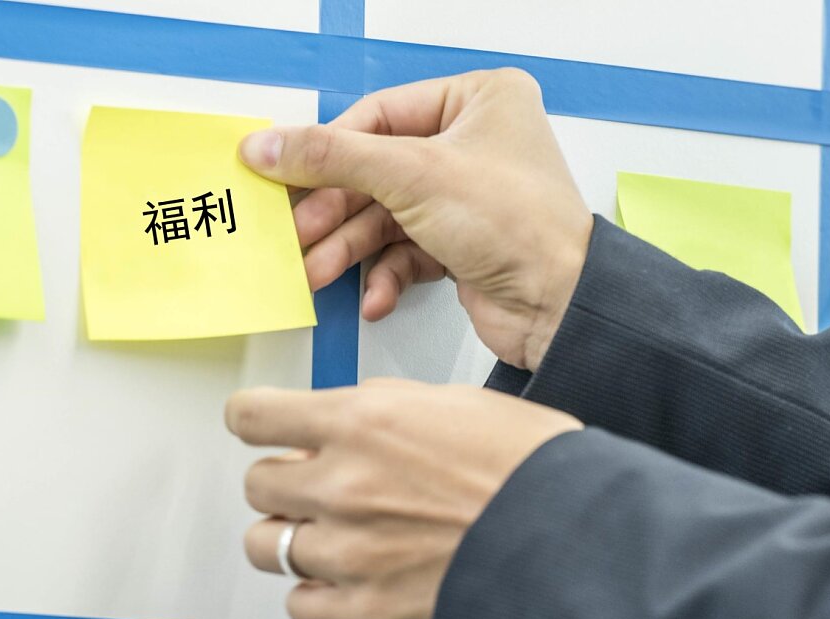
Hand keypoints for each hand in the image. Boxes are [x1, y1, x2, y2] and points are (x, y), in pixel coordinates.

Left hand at [228, 378, 581, 618]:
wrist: (572, 534)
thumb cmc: (530, 466)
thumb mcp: (454, 402)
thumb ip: (383, 405)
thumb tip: (348, 410)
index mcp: (360, 422)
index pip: (251, 416)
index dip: (254, 419)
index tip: (261, 425)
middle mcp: (343, 485)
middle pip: (256, 482)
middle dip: (283, 479)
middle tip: (317, 481)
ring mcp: (349, 552)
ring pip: (266, 545)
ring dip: (293, 535)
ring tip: (333, 532)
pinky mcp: (365, 609)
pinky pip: (300, 603)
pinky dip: (316, 591)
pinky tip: (347, 576)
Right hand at [240, 69, 592, 370]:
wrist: (561, 306)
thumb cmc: (518, 225)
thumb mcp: (412, 175)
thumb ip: (332, 157)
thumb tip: (268, 144)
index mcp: (480, 100)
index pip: (381, 114)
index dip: (328, 148)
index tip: (280, 169)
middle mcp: (477, 143)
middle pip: (377, 169)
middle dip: (334, 208)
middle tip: (293, 231)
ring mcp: (469, 196)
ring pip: (386, 214)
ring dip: (349, 247)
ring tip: (316, 271)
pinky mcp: (464, 244)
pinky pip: (407, 250)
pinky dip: (385, 274)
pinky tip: (375, 296)